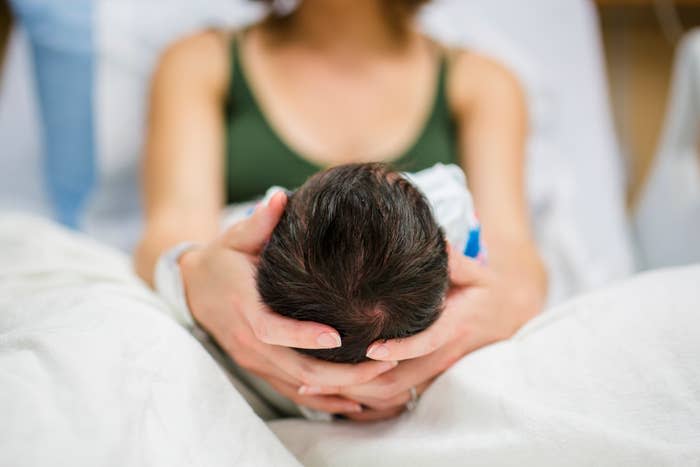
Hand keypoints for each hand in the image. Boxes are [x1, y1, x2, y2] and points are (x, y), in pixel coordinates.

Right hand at [181, 192, 396, 413]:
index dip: (302, 336)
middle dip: (341, 373)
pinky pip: (293, 390)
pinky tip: (355, 400)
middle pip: (294, 368)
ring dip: (339, 388)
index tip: (338, 338)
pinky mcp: (260, 367)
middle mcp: (248, 341)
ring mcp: (253, 359)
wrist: (191, 290)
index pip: (271, 329)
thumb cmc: (221, 260)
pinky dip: (323, 398)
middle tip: (385, 362)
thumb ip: (259, 222)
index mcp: (243, 307)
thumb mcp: (235, 238)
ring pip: (298, 385)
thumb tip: (280, 198)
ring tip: (382, 380)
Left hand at [325, 245, 543, 420]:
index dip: (401, 348)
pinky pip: (396, 398)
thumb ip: (451, 256)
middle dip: (360, 382)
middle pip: (401, 382)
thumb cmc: (483, 288)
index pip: (428, 342)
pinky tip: (334, 393)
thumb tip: (430, 239)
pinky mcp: (428, 379)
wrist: (509, 315)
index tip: (371, 349)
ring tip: (314, 386)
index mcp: (456, 325)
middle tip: (319, 374)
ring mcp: (436, 372)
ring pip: (395, 396)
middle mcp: (444, 355)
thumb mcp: (473, 269)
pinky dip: (366, 400)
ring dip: (357, 394)